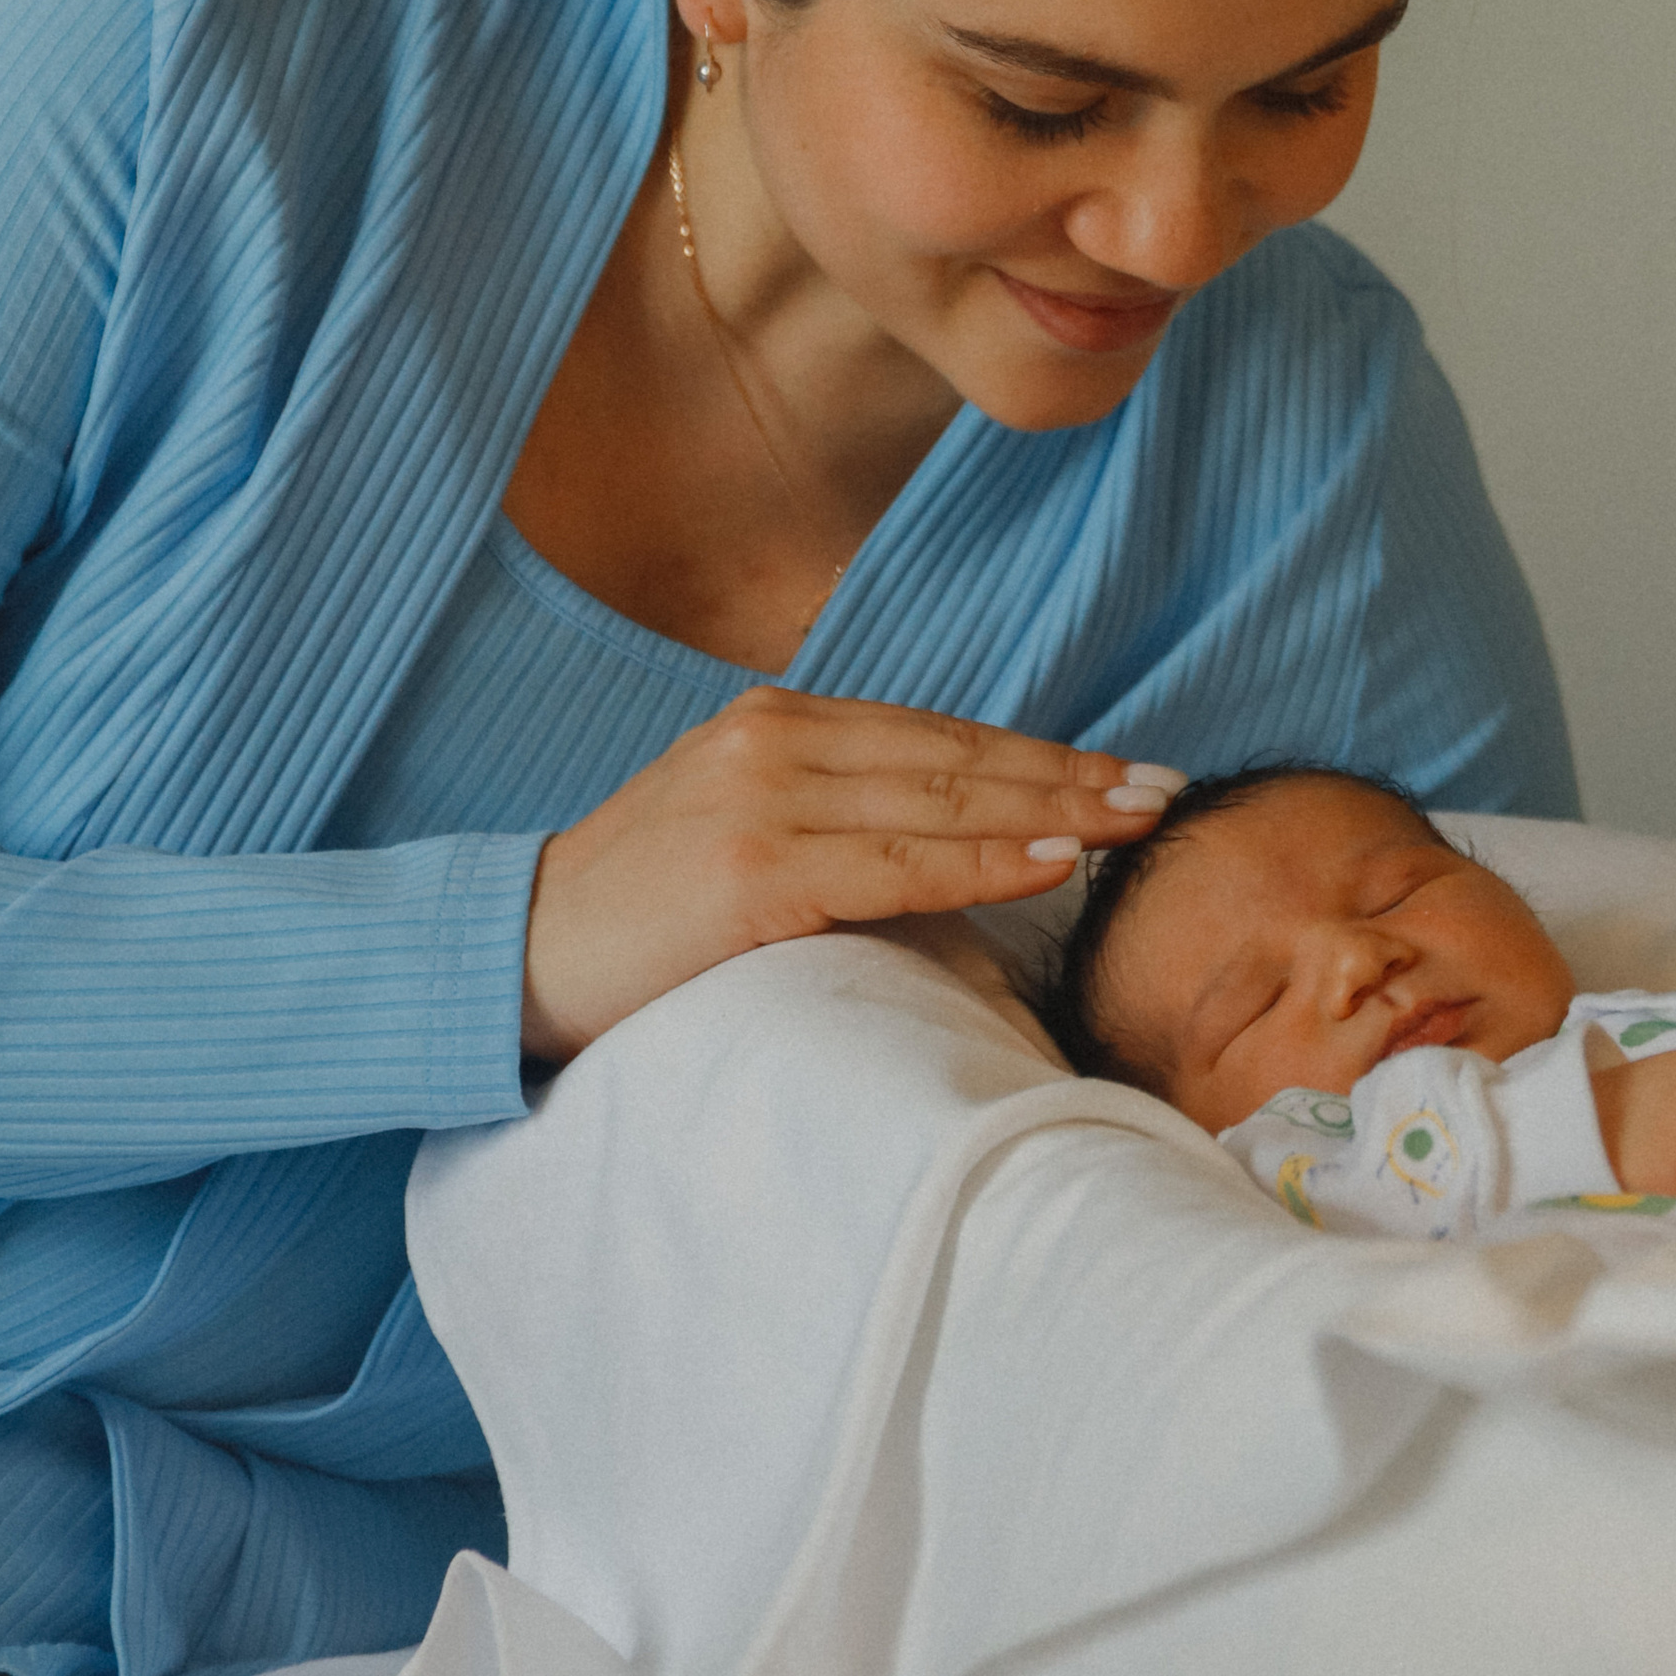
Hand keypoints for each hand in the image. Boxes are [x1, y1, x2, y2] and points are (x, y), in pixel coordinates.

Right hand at [522, 691, 1173, 1060]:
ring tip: (1135, 823)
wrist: (512, 955)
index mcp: (780, 721)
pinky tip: (1053, 866)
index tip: (1126, 774)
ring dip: (1054, 813)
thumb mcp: (740, 834)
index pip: (939, 737)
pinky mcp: (753, 867)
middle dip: (1070, 778)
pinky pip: (897, 865)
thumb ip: (834, 819)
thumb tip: (953, 845)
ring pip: (943, 801)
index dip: (1039, 757)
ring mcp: (764, 795)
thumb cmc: (638, 915)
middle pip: (958, 759)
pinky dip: (985, 863)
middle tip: (1163, 792)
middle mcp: (777, 737)